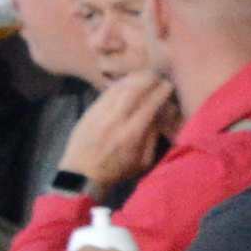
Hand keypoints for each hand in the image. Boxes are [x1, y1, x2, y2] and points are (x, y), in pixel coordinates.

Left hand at [61, 69, 173, 190]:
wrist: (82, 175)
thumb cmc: (116, 171)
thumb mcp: (142, 162)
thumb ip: (152, 138)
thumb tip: (159, 116)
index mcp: (132, 134)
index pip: (150, 105)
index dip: (161, 92)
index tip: (168, 86)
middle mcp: (116, 120)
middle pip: (134, 90)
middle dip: (148, 79)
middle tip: (157, 75)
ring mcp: (100, 114)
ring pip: (119, 88)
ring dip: (133, 79)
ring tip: (143, 75)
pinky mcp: (89, 112)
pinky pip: (106, 93)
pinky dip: (118, 85)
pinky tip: (126, 82)